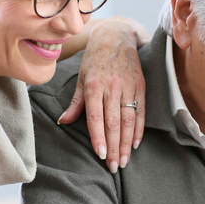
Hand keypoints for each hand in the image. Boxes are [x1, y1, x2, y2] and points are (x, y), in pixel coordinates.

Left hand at [58, 18, 149, 173]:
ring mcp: (128, 87)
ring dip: (126, 143)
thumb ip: (75, 102)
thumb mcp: (81, 77)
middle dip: (114, 146)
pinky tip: (135, 144)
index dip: (99, 137)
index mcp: (94, 85)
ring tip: (124, 160)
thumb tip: (64, 122)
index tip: (101, 155)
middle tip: (114, 166)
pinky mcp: (140, 86)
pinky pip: (140, 111)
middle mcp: (112, 86)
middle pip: (114, 122)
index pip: (97, 117)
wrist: (116, 36)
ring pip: (128, 119)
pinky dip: (139, 129)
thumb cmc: (94, 58)